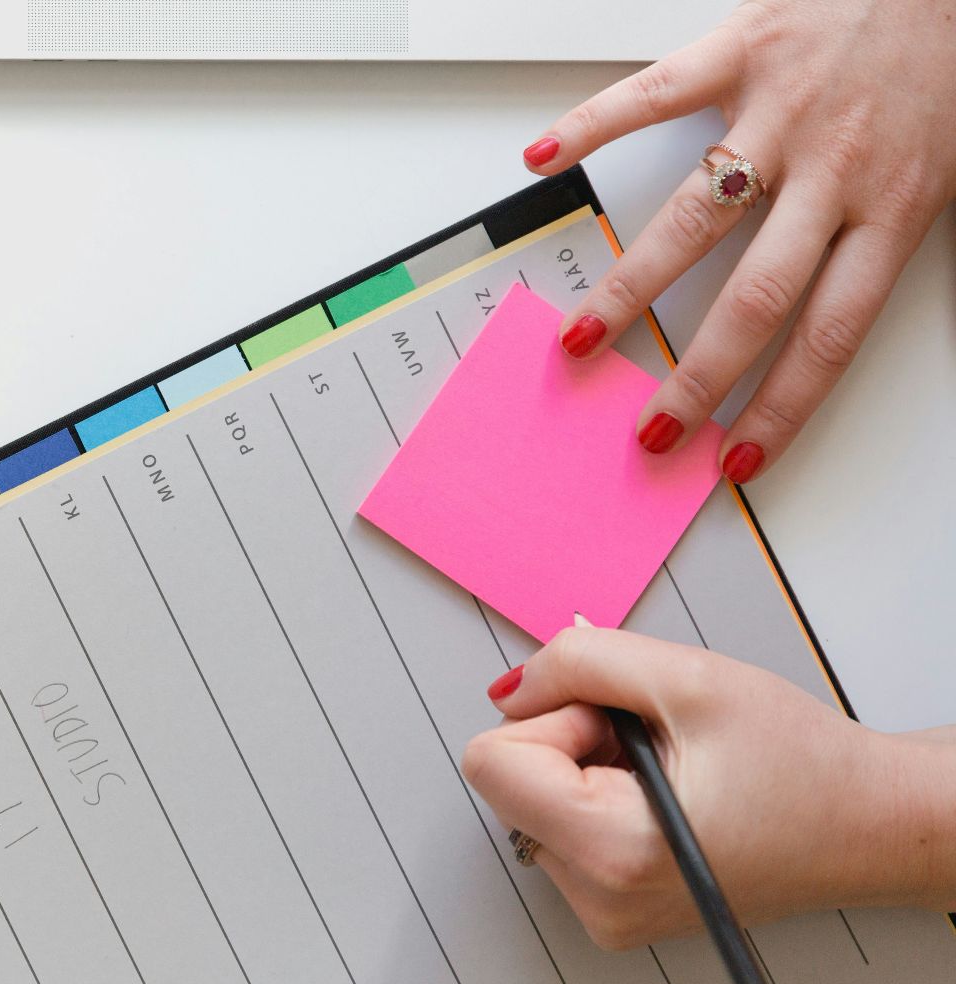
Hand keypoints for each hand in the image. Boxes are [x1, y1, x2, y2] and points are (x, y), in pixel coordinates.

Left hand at [460, 627, 954, 948]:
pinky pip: (561, 829)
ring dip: (588, 769)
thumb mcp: (687, 677)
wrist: (873, 826)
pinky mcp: (611, 910)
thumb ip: (579, 664)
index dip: (552, 719)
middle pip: (507, 782)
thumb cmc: (802, 763)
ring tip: (673, 774)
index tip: (619, 723)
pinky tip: (668, 799)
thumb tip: (510, 687)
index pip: (491, 762)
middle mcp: (597, 899)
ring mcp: (602, 913)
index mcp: (612, 851)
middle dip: (571, 742)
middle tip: (657, 746)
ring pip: (532, 801)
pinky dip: (601, 798)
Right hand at [520, 0, 955, 482]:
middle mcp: (837, 167)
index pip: (830, 334)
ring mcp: (783, 111)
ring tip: (580, 337)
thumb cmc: (948, 61)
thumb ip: (886, 236)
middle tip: (650, 422)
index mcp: (897, 206)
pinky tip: (545, 159)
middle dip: (696, 374)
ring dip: (630, 288)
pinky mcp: (744, 49)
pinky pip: (654, 94)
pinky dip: (591, 126)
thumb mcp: (947, 167)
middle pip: (756, 297)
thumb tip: (828, 319)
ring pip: (696, 218)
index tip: (734, 457)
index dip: (780, 407)